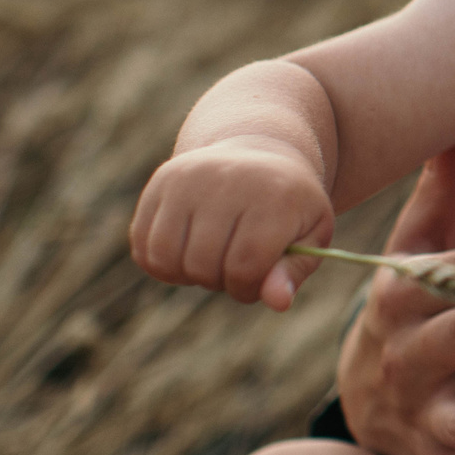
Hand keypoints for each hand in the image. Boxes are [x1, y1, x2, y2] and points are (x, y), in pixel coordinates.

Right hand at [132, 135, 333, 308]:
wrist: (260, 153)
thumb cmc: (288, 205)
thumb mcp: (311, 233)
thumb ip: (294, 270)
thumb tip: (277, 302)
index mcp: (275, 194)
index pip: (245, 266)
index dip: (247, 288)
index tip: (256, 281)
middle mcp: (229, 179)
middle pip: (202, 265)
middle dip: (218, 282)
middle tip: (234, 267)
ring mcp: (189, 176)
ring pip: (165, 257)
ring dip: (186, 275)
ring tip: (211, 259)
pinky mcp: (162, 179)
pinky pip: (142, 243)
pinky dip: (161, 263)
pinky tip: (187, 250)